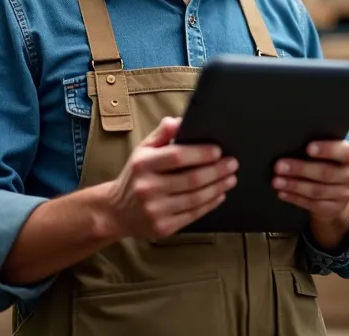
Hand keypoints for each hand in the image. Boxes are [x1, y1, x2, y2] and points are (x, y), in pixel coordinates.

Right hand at [103, 116, 237, 238]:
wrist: (116, 211)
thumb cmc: (135, 176)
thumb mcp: (142, 150)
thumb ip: (162, 134)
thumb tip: (179, 120)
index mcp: (143, 164)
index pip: (177, 156)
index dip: (200, 153)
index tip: (218, 150)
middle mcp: (148, 188)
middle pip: (192, 179)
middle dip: (217, 171)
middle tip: (232, 164)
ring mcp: (155, 210)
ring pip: (196, 198)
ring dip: (218, 187)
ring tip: (230, 178)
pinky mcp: (163, 227)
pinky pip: (193, 214)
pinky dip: (210, 204)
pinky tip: (219, 195)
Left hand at [274, 106, 348, 221]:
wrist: (337, 189)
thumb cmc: (330, 158)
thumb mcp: (333, 142)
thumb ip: (338, 125)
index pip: (344, 152)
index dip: (327, 150)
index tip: (308, 147)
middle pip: (326, 173)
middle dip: (300, 169)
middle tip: (279, 165)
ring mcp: (344, 194)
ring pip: (317, 191)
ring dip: (294, 185)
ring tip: (276, 179)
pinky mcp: (332, 208)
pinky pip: (312, 205)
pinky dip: (295, 198)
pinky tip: (282, 192)